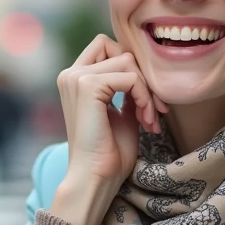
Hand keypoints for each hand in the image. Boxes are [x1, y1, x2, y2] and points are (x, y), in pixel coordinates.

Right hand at [52, 35, 166, 224]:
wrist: (97, 177)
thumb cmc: (109, 152)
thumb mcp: (123, 112)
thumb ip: (129, 89)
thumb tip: (145, 71)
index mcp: (75, 79)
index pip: (107, 47)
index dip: (133, 69)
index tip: (148, 102)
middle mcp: (70, 74)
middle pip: (120, 50)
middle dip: (143, 78)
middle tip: (154, 110)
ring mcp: (76, 77)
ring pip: (128, 62)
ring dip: (147, 91)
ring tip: (149, 119)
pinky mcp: (87, 85)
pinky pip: (130, 77)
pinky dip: (144, 97)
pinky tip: (145, 120)